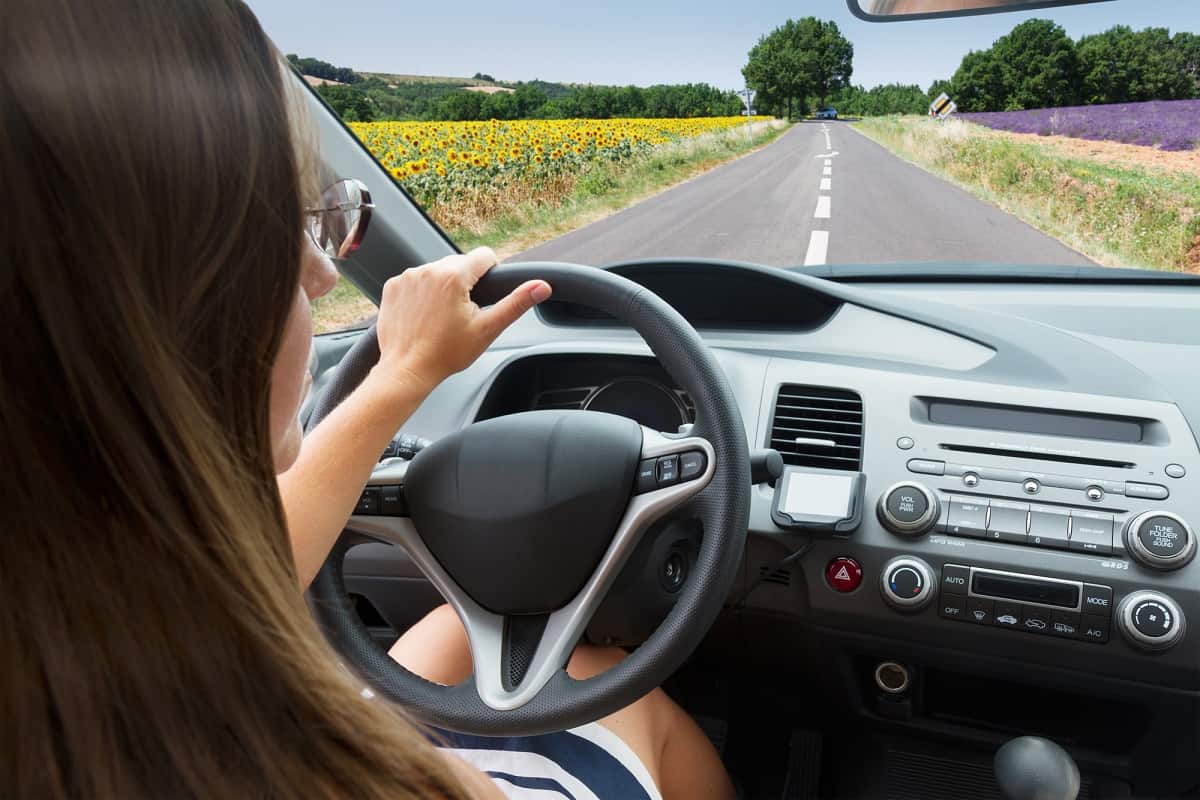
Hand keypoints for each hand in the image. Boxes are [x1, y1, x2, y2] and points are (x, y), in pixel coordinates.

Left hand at [373, 247, 550, 393]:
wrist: (406, 370)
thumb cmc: (445, 354)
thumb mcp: (487, 329)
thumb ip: (516, 303)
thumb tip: (542, 286)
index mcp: (454, 276)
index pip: (484, 255)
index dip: (490, 274)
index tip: (484, 295)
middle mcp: (428, 270)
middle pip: (460, 264)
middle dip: (465, 283)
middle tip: (462, 314)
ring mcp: (408, 277)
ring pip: (437, 271)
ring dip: (443, 287)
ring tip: (441, 317)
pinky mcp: (393, 286)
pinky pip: (416, 280)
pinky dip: (422, 293)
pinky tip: (424, 316)